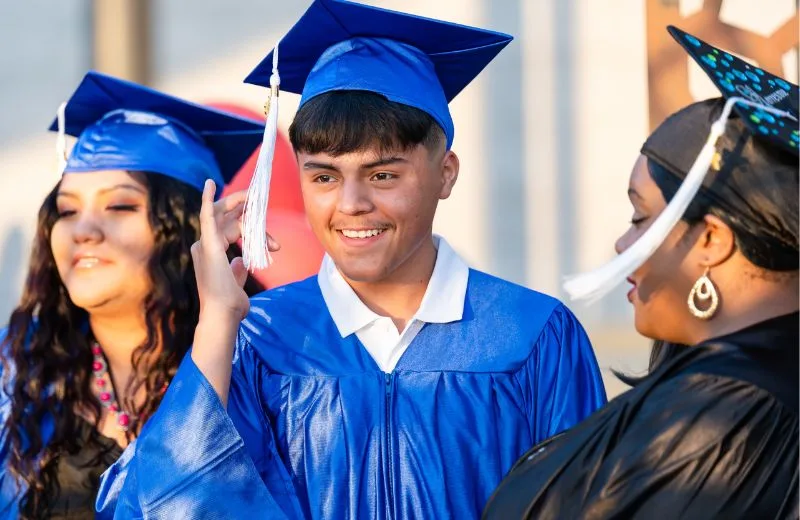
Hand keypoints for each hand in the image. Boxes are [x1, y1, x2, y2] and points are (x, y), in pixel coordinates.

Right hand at [191, 180, 279, 321]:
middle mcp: (203, 246)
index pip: (230, 230)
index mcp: (210, 254)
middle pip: (227, 218)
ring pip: (226, 215)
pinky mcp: (208, 244)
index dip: (250, 228)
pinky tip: (209, 183)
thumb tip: (241, 262)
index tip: (271, 241)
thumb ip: (237, 271)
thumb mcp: (236, 284)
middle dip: (245, 209)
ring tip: (258, 200)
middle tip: (261, 202)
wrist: (223, 316)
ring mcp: (204, 244)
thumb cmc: (230, 306)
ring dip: (244, 206)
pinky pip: (207, 215)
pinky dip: (207, 199)